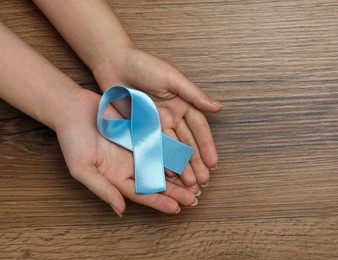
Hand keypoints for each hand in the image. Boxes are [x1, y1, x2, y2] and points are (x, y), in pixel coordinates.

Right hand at [56, 89, 197, 214]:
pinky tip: (188, 156)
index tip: (176, 208)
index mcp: (116, 177)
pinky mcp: (142, 132)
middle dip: (175, 191)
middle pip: (156, 181)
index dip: (159, 201)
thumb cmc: (72, 140)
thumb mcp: (82, 169)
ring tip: (196, 182)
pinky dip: (174, 151)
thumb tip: (120, 210)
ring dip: (179, 173)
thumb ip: (102, 189)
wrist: (72, 109)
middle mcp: (130, 165)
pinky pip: (161, 143)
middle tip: (194, 198)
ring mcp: (137, 149)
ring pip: (162, 164)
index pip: (142, 193)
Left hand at [93, 47, 221, 187]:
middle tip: (203, 181)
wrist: (113, 63)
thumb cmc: (144, 65)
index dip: (206, 146)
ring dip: (180, 166)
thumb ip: (193, 94)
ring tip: (188, 183)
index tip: (213, 163)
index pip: (199, 129)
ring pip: (171, 150)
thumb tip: (218, 108)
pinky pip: (152, 148)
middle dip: (195, 162)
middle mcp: (172, 117)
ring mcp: (156, 125)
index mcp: (183, 104)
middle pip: (186, 143)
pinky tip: (167, 175)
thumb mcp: (172, 78)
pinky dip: (160, 162)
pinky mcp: (140, 129)